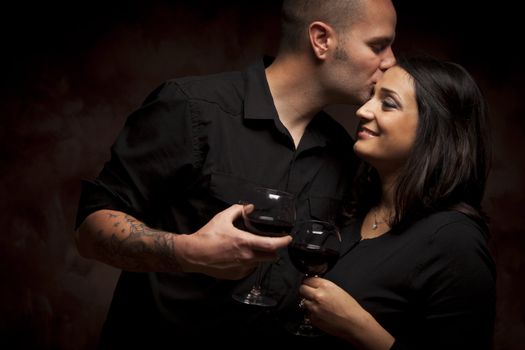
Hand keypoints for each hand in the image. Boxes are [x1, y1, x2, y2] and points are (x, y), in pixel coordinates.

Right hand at [175, 204, 291, 279]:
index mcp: (245, 243)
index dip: (284, 242)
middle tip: (270, 242)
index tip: (288, 238)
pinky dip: (250, 263)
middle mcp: (246, 257)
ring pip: (260, 263)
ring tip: (252, 248)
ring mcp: (242, 268)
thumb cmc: (207, 236)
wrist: (193, 254)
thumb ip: (238, 210)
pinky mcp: (236, 275)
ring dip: (261, 256)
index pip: (272, 245)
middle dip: (273, 250)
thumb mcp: (222, 218)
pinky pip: (250, 269)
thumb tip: (249, 207)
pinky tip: (241, 256)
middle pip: (271, 257)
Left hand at [300, 277, 393, 348]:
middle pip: (302, 289)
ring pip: (304, 302)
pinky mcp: (313, 319)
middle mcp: (318, 295)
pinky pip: (308, 314)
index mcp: (325, 286)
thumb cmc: (350, 307)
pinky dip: (313, 314)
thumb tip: (314, 286)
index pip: (308, 280)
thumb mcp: (337, 290)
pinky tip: (322, 315)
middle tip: (310, 294)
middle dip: (305, 291)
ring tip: (319, 306)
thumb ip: (324, 286)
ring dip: (309, 303)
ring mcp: (314, 308)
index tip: (308, 284)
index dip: (308, 282)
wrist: (354, 323)